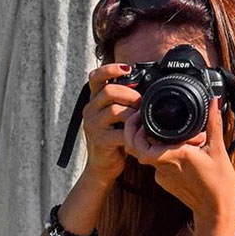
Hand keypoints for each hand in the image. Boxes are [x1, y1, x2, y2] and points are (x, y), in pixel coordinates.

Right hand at [82, 64, 141, 180]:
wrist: (103, 167)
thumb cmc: (113, 139)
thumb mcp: (114, 118)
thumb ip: (122, 102)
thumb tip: (145, 87)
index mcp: (94, 102)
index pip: (95, 77)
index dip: (110, 69)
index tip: (127, 68)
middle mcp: (90, 111)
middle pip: (108, 91)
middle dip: (130, 94)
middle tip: (142, 102)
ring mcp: (93, 126)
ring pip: (114, 110)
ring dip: (133, 113)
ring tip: (142, 119)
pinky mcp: (101, 141)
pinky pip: (120, 132)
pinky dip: (133, 131)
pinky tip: (140, 133)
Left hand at [123, 98, 234, 226]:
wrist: (216, 212)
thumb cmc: (219, 184)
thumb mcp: (218, 149)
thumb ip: (213, 123)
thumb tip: (214, 100)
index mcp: (173, 156)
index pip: (140, 144)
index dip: (134, 130)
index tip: (141, 117)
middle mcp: (162, 166)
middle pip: (135, 147)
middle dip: (134, 132)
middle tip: (142, 118)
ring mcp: (161, 176)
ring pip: (146, 154)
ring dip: (149, 141)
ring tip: (161, 129)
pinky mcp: (164, 181)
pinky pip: (156, 163)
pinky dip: (160, 152)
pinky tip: (174, 146)